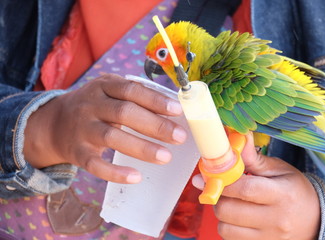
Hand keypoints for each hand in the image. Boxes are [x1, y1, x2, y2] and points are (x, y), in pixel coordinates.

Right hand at [24, 74, 186, 183]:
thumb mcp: (110, 91)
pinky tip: (136, 177)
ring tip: (166, 157)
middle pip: (124, 113)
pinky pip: (96, 165)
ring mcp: (82, 129)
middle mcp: (90, 105)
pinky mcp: (77, 153)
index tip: (177, 110)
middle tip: (180, 137)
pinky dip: (115, 173)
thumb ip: (135, 96)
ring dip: (141, 148)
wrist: (54, 123)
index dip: (155, 100)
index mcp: (103, 86)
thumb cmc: (95, 106)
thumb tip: (174, 110)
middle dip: (155, 125)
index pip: (131, 90)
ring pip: (112, 137)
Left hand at [193, 132, 319, 239]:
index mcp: (282, 195)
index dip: (222, 182)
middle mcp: (275, 220)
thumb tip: (235, 140)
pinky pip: (230, 239)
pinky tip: (237, 218)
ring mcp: (268, 237)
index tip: (208, 176)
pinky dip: (228, 227)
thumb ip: (254, 158)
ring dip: (221, 214)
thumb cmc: (295, 191)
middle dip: (218, 197)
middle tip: (222, 188)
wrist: (316, 220)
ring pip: (225, 228)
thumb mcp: (280, 170)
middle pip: (229, 211)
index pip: (245, 189)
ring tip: (232, 203)